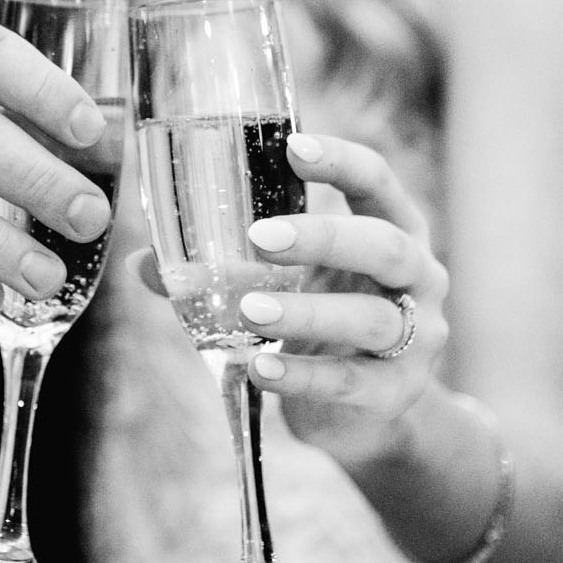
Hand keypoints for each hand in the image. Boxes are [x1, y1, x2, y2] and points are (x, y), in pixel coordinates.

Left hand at [134, 133, 449, 464]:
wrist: (367, 415)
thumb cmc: (324, 326)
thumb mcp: (290, 284)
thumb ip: (227, 270)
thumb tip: (144, 264)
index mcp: (394, 230)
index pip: (378, 182)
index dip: (342, 162)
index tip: (293, 147)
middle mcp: (418, 278)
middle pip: (385, 246)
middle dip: (324, 238)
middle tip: (260, 238)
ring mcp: (415, 339)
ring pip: (371, 318)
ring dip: (308, 311)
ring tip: (250, 310)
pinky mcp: (396, 393)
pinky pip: (349, 381)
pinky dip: (302, 375)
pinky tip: (260, 367)